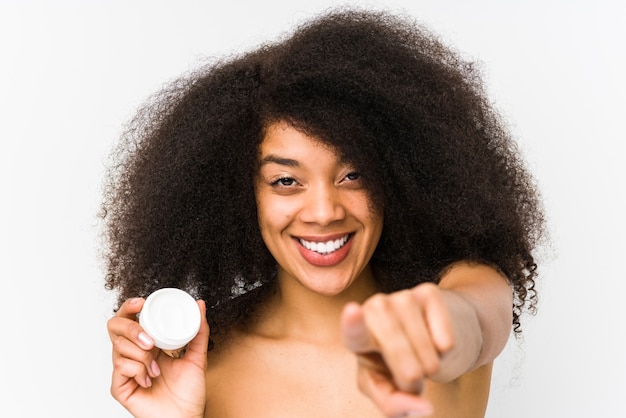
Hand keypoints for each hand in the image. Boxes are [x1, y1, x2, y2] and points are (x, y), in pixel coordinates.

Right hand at [107, 297, 209, 417]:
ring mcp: (125, 370)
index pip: (130, 318)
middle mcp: (133, 354)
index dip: (129, 307)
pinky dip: (138, 370)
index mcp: (148, 344)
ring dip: (142, 355)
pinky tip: (149, 381)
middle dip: (131, 329)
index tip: (142, 302)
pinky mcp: (119, 387)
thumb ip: (199, 331)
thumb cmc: (189, 392)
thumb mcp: (197, 357)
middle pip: (115, 327)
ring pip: (119, 347)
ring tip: (157, 370)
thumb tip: (199, 304)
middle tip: (150, 341)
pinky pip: (121, 367)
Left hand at [340, 283, 454, 417]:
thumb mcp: (390, 391)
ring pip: (421, 340)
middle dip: (407, 371)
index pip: (353, 332)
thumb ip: (396, 405)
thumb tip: (424, 408)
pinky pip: (444, 333)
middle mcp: (374, 310)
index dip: (353, 324)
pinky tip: (437, 343)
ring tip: (424, 363)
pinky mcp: (428, 292)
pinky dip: (445, 350)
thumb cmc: (400, 369)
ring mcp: (401, 297)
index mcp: (358, 338)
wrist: (431, 340)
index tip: (352, 311)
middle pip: (393, 344)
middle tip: (414, 380)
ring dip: (428, 363)